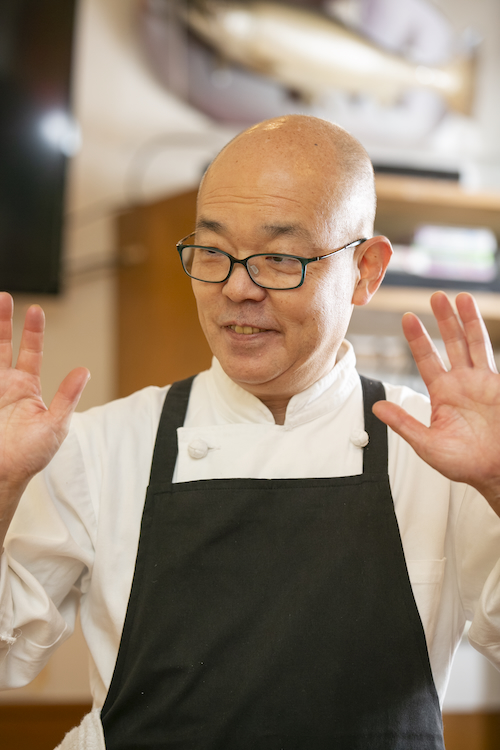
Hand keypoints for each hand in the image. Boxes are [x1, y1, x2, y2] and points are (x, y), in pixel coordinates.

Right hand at [0, 293, 88, 537]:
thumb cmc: (31, 455)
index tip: (35, 310)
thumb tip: (84, 372)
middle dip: (3, 321)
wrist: (4, 474)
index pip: (31, 353)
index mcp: (27, 389)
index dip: (32, 331)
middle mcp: (6, 385)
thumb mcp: (55, 425)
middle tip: (4, 297)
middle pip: (3, 345)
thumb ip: (67, 397)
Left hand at [372, 291, 499, 514]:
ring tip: (459, 297)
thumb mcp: (426, 444)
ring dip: (466, 320)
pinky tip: (480, 318)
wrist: (494, 471)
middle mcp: (461, 383)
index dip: (418, 338)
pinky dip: (485, 337)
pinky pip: (491, 356)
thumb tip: (376, 408)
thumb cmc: (463, 463)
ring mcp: (482, 382)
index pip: (426, 359)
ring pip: (473, 343)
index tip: (407, 317)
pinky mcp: (498, 386)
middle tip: (435, 296)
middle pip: (451, 343)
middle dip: (443, 320)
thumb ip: (403, 423)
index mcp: (442, 394)